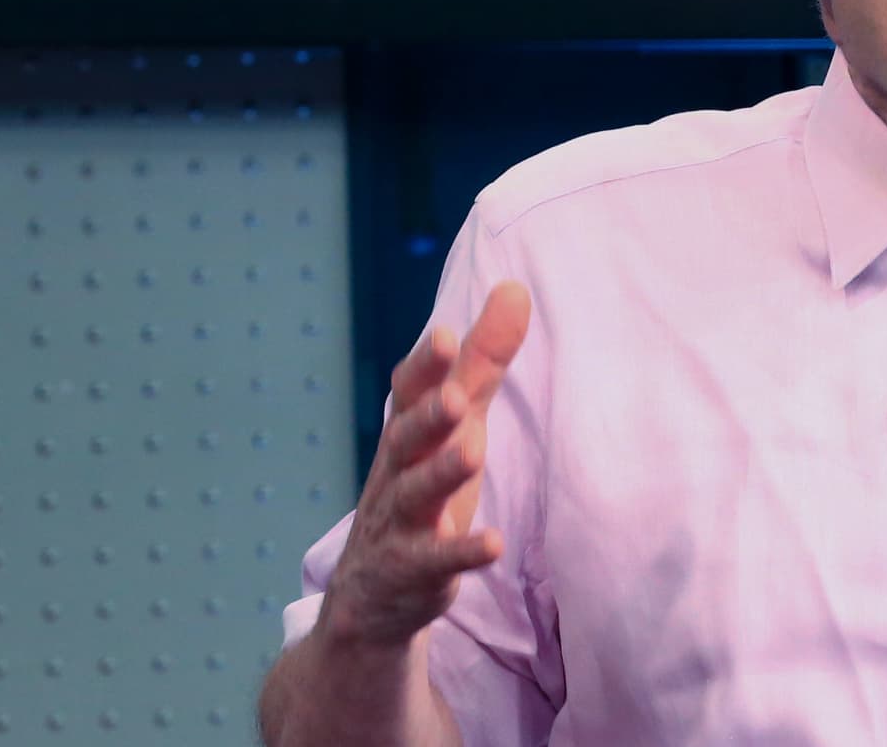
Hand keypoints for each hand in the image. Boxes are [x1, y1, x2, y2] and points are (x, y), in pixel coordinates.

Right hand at [319, 282, 532, 649]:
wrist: (370, 598)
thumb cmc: (420, 489)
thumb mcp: (454, 426)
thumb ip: (482, 363)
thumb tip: (516, 288)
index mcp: (407, 433)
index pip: (408, 393)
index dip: (424, 366)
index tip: (443, 334)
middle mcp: (397, 472)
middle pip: (407, 438)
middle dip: (428, 414)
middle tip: (455, 396)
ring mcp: (400, 524)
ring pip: (416, 496)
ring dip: (442, 473)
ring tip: (472, 452)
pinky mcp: (413, 573)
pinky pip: (435, 563)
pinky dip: (462, 553)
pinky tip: (492, 543)